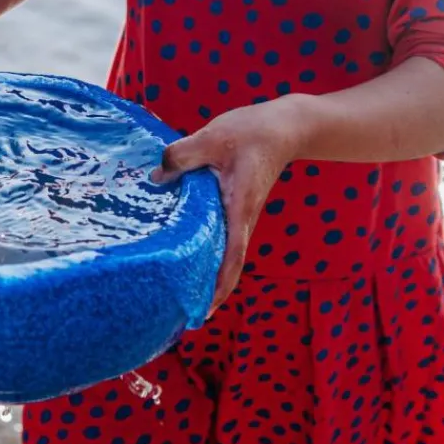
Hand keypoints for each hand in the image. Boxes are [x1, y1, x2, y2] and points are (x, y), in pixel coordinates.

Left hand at [151, 101, 308, 314]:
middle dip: (207, 292)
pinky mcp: (234, 207)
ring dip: (205, 275)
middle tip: (180, 315)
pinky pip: (220, 237)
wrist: (286, 127)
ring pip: (223, 254)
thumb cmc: (254, 132)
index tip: (203, 311)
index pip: (232, 256)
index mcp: (240, 207)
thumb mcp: (214, 137)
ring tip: (176, 295)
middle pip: (227, 266)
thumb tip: (157, 178)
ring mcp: (239, 215)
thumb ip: (183, 155)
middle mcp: (241, 218)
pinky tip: (182, 255)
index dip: (218, 286)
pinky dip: (205, 253)